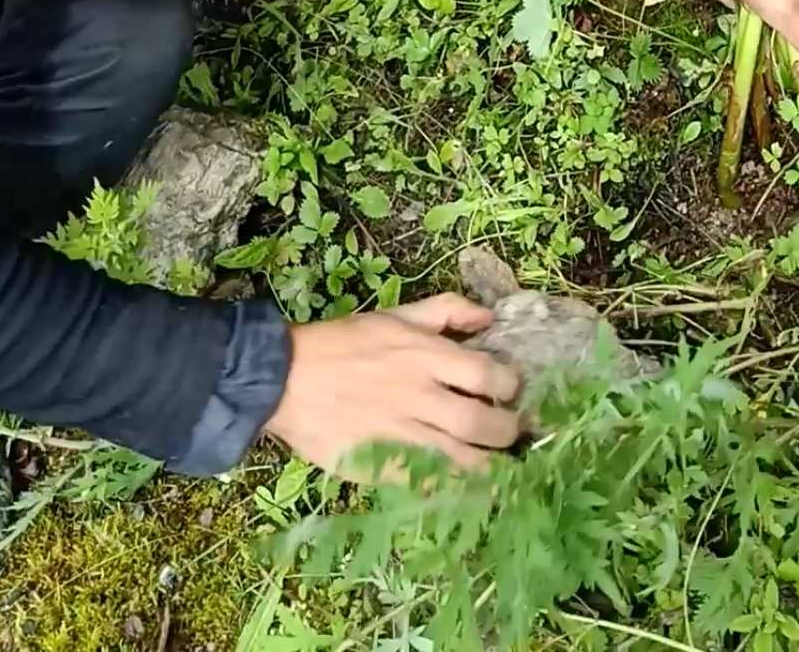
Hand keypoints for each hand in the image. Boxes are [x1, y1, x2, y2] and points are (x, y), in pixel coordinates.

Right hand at [266, 295, 522, 472]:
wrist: (286, 378)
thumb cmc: (345, 342)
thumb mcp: (397, 314)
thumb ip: (446, 311)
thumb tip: (490, 317)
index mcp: (426, 355)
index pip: (488, 375)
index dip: (509, 385)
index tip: (511, 390)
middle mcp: (420, 396)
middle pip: (483, 422)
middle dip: (508, 431)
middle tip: (511, 432)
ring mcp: (402, 435)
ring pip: (463, 460)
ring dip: (490, 467)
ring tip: (500, 467)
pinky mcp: (382, 466)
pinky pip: (429, 484)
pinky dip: (453, 488)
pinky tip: (465, 488)